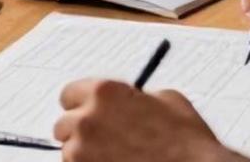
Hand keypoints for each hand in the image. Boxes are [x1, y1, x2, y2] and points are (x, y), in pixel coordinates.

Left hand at [54, 79, 242, 161]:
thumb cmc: (185, 141)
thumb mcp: (166, 100)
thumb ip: (136, 97)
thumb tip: (129, 101)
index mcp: (105, 93)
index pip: (70, 93)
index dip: (82, 103)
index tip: (87, 110)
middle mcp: (88, 120)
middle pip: (64, 125)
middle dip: (81, 131)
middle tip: (103, 138)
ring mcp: (83, 153)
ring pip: (70, 152)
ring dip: (85, 154)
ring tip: (115, 156)